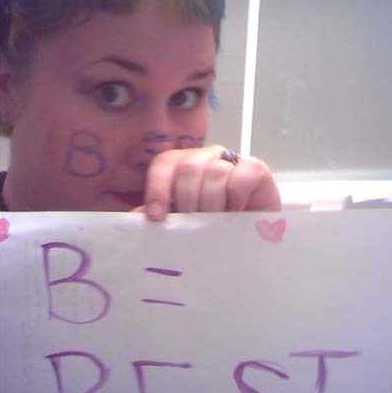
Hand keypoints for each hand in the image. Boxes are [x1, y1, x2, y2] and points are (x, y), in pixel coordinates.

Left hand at [133, 145, 280, 219]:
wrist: (254, 234)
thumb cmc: (215, 227)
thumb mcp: (185, 224)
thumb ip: (163, 217)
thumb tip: (136, 218)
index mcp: (183, 166)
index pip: (164, 163)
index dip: (158, 188)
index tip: (157, 218)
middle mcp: (205, 158)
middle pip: (188, 168)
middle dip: (188, 202)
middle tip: (195, 224)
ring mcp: (231, 160)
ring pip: (214, 172)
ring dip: (212, 204)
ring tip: (216, 223)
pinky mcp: (255, 169)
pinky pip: (240, 177)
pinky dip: (235, 198)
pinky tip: (235, 214)